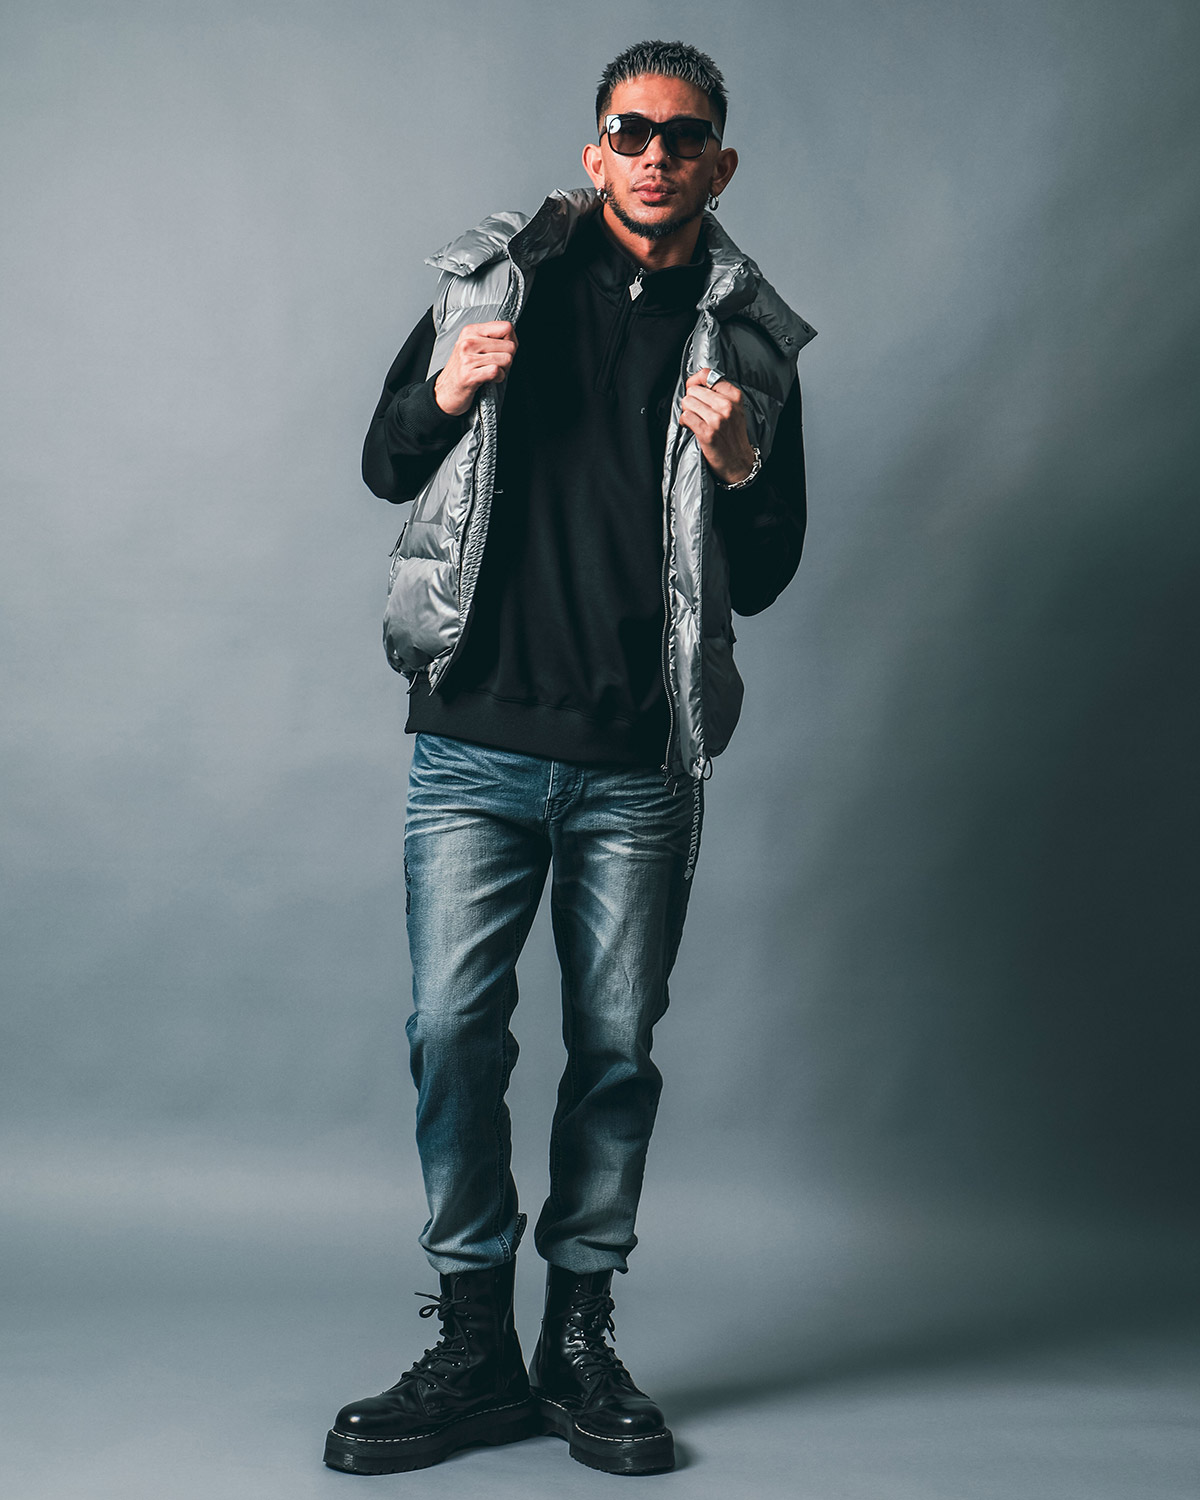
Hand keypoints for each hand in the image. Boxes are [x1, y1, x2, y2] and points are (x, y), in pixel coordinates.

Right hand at [433, 321, 517, 415]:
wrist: (445, 391)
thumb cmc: (461, 370)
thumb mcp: (472, 346)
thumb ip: (490, 339)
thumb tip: (512, 338)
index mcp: (471, 331)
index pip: (506, 327)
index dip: (512, 341)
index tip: (504, 350)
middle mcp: (468, 342)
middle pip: (510, 345)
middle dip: (509, 358)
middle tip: (497, 364)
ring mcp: (468, 358)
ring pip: (506, 359)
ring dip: (504, 369)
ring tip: (491, 372)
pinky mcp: (469, 375)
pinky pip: (497, 371)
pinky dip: (499, 378)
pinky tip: (490, 379)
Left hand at [679, 369, 756, 484]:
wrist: (738, 462)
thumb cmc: (733, 436)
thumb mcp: (734, 409)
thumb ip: (718, 394)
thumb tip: (695, 384)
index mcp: (734, 396)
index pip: (706, 374)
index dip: (694, 381)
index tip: (694, 390)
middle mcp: (727, 406)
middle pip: (693, 390)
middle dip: (690, 400)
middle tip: (696, 412)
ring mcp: (718, 419)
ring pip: (687, 402)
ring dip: (687, 412)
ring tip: (695, 420)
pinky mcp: (708, 433)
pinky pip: (686, 417)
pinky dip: (684, 422)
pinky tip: (691, 427)